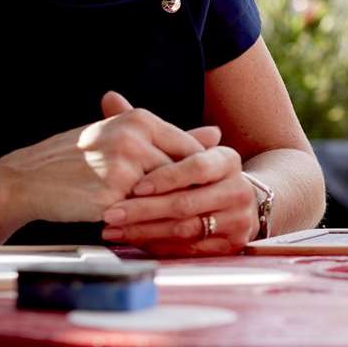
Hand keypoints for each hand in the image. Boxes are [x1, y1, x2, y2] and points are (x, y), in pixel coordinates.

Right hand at [0, 91, 219, 230]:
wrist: (27, 180)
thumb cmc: (78, 158)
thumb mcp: (122, 136)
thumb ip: (171, 137)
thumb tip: (216, 134)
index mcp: (139, 120)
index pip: (191, 149)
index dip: (198, 175)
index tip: (203, 191)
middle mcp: (134, 139)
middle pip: (183, 174)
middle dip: (190, 196)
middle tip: (199, 212)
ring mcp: (122, 168)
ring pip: (165, 197)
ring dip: (172, 213)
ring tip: (178, 225)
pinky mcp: (111, 197)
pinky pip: (143, 216)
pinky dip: (150, 226)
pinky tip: (152, 233)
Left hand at [99, 140, 255, 256]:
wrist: (238, 202)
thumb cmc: (198, 173)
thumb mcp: (181, 149)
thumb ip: (146, 128)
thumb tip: (109, 97)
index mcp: (228, 160)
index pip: (197, 166)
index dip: (166, 177)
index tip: (135, 185)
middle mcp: (238, 189)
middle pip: (186, 202)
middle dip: (144, 210)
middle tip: (110, 212)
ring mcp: (237, 220)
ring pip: (184, 229)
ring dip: (144, 231)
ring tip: (112, 228)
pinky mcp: (230, 245)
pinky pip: (187, 248)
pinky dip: (157, 246)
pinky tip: (132, 240)